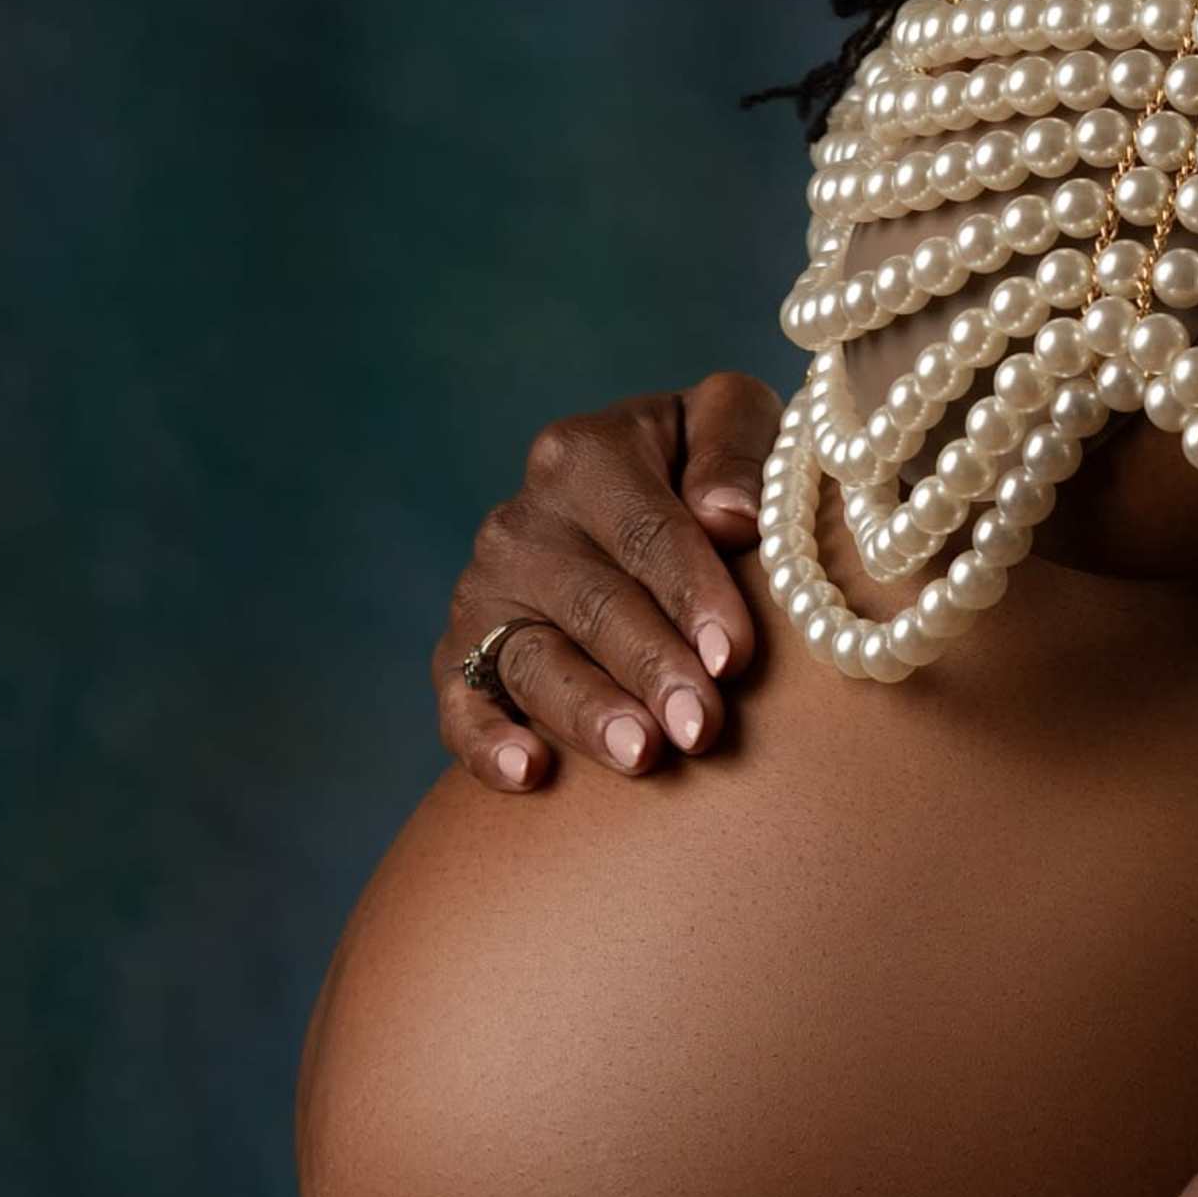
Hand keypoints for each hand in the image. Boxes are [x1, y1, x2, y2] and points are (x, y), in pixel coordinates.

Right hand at [433, 368, 779, 791]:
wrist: (646, 505)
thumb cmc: (705, 468)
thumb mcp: (733, 423)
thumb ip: (736, 450)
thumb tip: (728, 516)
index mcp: (587, 455)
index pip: (644, 530)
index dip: (691, 593)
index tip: (732, 655)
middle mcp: (524, 521)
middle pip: (593, 603)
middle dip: (651, 667)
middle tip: (702, 727)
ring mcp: (486, 591)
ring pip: (533, 659)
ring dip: (586, 711)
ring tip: (640, 755)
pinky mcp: (461, 652)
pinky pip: (461, 701)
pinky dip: (485, 739)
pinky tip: (527, 773)